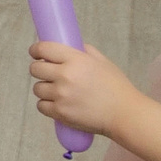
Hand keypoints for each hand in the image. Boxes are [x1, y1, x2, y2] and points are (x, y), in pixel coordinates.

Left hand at [28, 41, 146, 138]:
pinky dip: (47, 105)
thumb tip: (69, 46)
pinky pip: (41, 106)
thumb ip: (84, 51)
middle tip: (47, 73)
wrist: (124, 114)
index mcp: (76, 60)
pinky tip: (58, 103)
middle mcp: (65, 76)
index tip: (35, 53)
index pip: (44, 49)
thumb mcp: (103, 62)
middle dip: (39, 69)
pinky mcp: (60, 113)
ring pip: (37, 88)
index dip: (36, 50)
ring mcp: (61, 96)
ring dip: (44, 88)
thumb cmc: (116, 87)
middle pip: (35, 69)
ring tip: (57, 91)